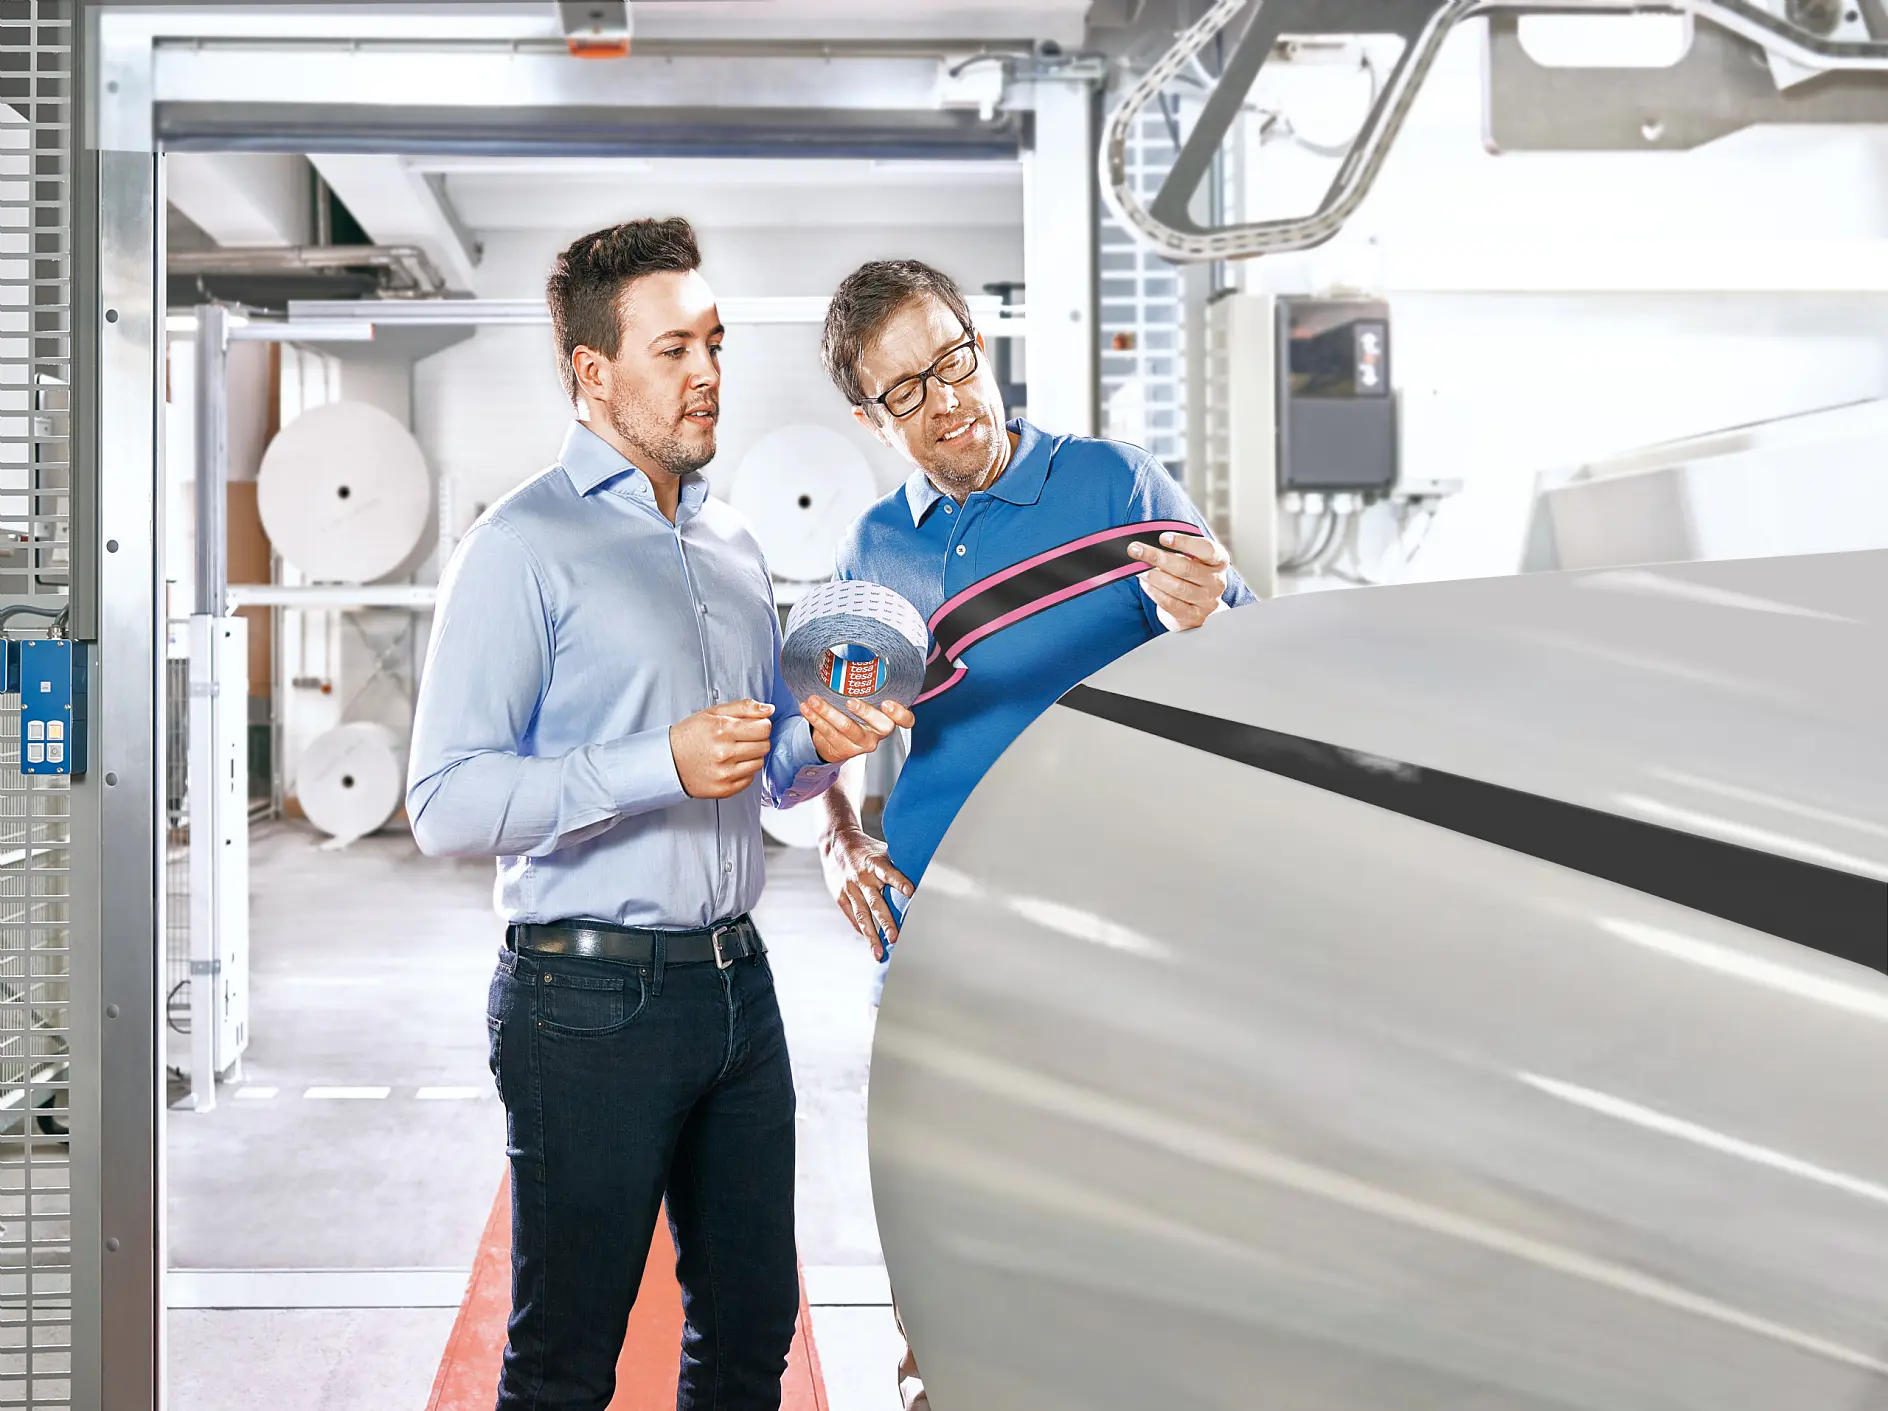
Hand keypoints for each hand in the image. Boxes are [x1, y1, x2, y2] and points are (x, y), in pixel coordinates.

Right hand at [670, 699, 774, 798]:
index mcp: (723, 730)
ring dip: (752, 756)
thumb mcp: (713, 713)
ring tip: (735, 751)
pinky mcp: (725, 789)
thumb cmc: (690, 735)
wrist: (668, 761)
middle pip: (764, 745)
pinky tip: (730, 764)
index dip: (761, 725)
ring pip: (759, 762)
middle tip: (743, 738)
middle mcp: (725, 752)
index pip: (764, 727)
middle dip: (758, 739)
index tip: (753, 726)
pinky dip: (744, 771)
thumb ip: (744, 707)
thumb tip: (769, 709)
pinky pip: (750, 778)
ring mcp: (725, 773)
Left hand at [804, 695, 914, 765]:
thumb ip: (868, 687)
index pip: (906, 720)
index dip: (899, 713)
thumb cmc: (854, 714)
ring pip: (846, 728)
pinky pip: (828, 733)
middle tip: (850, 701)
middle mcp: (878, 733)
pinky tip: (806, 708)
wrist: (837, 741)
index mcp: (888, 719)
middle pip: (879, 726)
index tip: (887, 703)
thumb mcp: (866, 700)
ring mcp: (861, 743)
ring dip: (827, 712)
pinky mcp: (843, 749)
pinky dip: (815, 718)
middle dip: (865, 712)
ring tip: (814, 700)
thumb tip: (855, 652)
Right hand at [819, 825, 912, 959]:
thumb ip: (899, 866)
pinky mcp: (841, 896)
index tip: (910, 892)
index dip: (899, 881)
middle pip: (875, 903)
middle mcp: (862, 878)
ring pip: (862, 916)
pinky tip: (871, 941)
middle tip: (895, 938)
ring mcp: (850, 889)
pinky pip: (853, 916)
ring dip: (871, 936)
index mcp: (875, 863)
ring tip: (879, 953)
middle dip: (885, 922)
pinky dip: (862, 929)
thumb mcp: (883, 851)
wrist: (836, 843)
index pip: (889, 873)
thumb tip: (927, 876)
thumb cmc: (868, 850)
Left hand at [1127, 531, 1229, 630]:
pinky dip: (1154, 592)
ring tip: (1138, 569)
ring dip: (1153, 576)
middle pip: (1186, 568)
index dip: (1184, 542)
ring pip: (1177, 587)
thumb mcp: (1194, 560)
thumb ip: (1178, 550)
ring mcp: (1206, 601)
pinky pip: (1170, 603)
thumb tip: (1149, 543)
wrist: (1201, 610)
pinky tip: (1145, 584)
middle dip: (1157, 557)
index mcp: (1219, 562)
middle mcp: (1216, 582)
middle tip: (1136, 549)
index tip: (1162, 537)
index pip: (1206, 549)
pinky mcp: (1192, 617)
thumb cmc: (1193, 578)